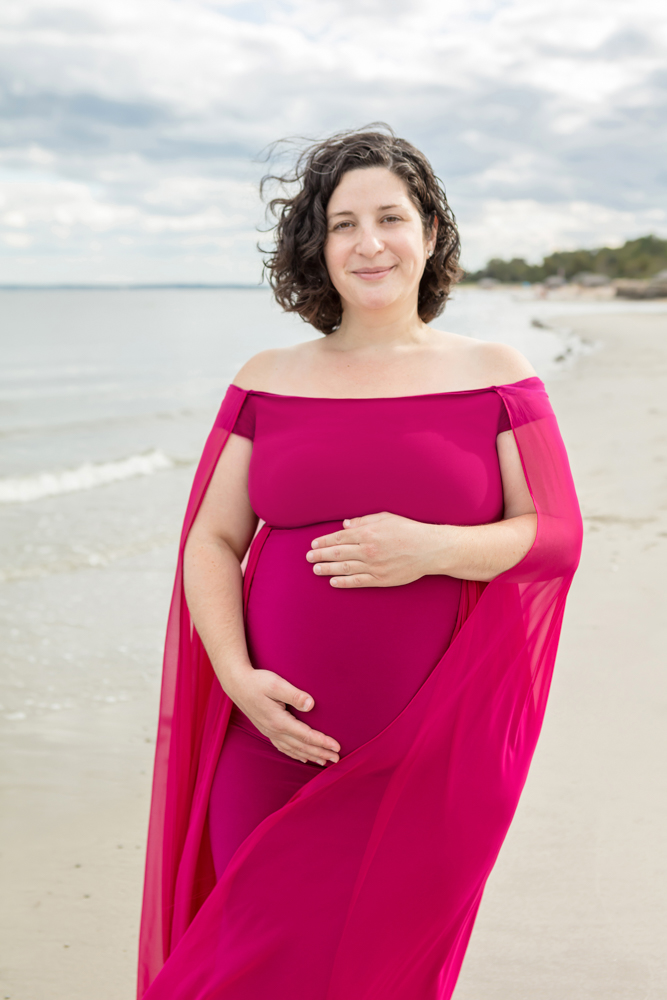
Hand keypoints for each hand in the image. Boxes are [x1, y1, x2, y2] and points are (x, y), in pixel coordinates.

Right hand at [229, 668, 339, 765]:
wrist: (236, 684)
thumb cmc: (257, 682)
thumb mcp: (276, 684)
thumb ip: (294, 695)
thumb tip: (311, 704)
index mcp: (279, 721)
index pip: (305, 735)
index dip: (322, 742)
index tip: (337, 747)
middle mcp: (274, 731)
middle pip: (302, 746)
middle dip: (320, 753)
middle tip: (337, 759)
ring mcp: (270, 732)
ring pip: (294, 749)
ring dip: (310, 756)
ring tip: (325, 761)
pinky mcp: (267, 730)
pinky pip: (284, 747)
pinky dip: (295, 754)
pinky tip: (303, 757)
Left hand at [306, 512, 438, 587]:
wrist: (429, 549)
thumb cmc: (408, 530)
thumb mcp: (385, 518)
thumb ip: (363, 521)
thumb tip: (345, 525)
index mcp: (367, 533)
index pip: (339, 537)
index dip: (324, 542)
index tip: (314, 545)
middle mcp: (367, 550)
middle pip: (338, 553)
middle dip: (321, 555)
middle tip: (308, 557)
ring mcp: (373, 566)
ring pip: (344, 568)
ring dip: (327, 569)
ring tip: (315, 569)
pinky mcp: (380, 579)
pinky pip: (357, 581)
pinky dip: (343, 582)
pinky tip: (333, 582)